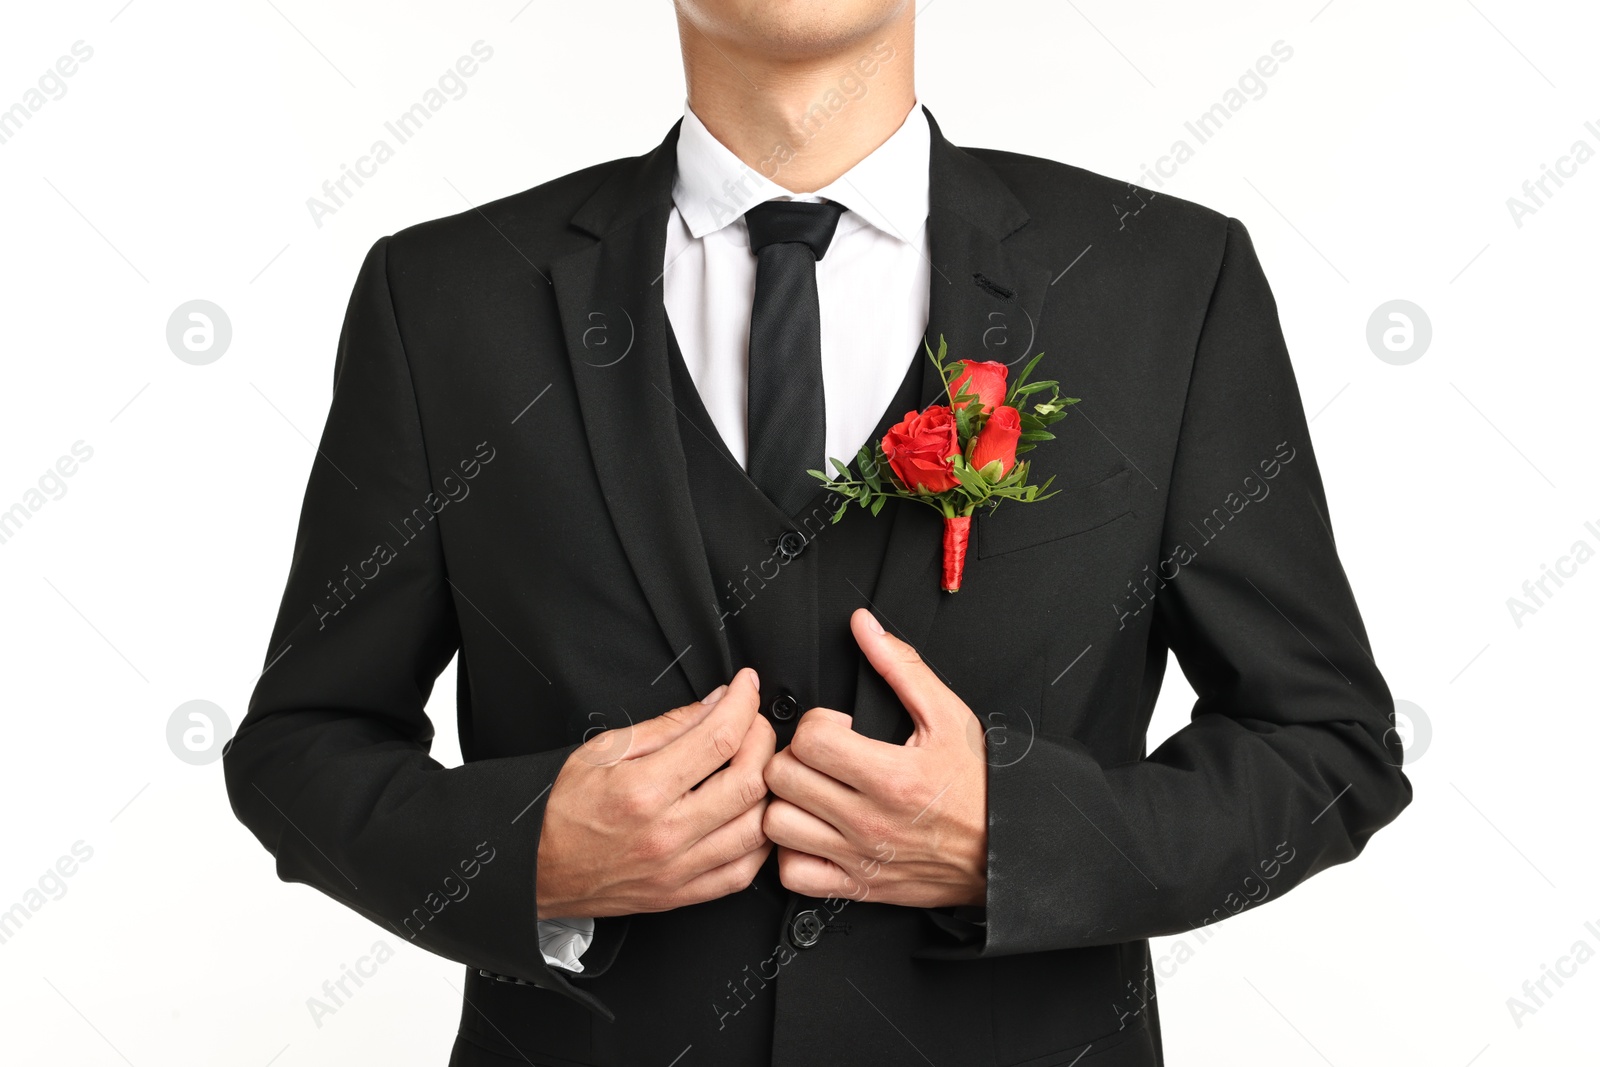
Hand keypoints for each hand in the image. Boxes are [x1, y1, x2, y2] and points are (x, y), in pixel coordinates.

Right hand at [536, 668, 774, 918]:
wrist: (535, 868)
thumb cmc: (562, 810)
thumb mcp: (603, 750)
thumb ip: (666, 727)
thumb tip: (714, 705)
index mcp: (643, 790)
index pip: (718, 739)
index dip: (744, 704)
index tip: (747, 687)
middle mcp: (665, 833)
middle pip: (749, 781)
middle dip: (763, 740)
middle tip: (753, 723)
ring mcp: (677, 869)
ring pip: (756, 828)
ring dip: (768, 789)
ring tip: (756, 765)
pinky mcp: (681, 894)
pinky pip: (743, 872)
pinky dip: (760, 840)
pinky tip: (752, 815)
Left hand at [763, 610, 987, 907]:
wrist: (1006, 848)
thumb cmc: (979, 786)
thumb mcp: (948, 716)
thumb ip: (900, 667)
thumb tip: (865, 628)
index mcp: (890, 775)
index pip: (810, 740)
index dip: (817, 724)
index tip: (837, 728)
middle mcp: (869, 820)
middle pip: (783, 779)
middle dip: (794, 757)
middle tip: (819, 756)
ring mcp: (859, 856)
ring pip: (777, 826)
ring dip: (786, 803)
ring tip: (810, 791)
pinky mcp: (857, 886)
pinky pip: (793, 874)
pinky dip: (792, 853)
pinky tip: (812, 831)